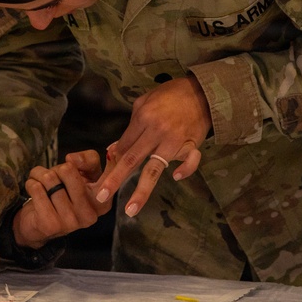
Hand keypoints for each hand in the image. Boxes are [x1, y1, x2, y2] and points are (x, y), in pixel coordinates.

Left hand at [13, 150, 112, 249]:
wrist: (39, 225)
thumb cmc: (64, 194)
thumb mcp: (84, 175)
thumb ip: (88, 160)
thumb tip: (72, 160)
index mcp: (103, 202)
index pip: (109, 175)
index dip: (106, 162)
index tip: (104, 154)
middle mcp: (90, 214)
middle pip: (68, 170)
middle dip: (56, 169)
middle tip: (55, 177)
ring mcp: (70, 221)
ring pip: (49, 178)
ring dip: (40, 175)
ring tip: (41, 182)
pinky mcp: (50, 224)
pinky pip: (37, 189)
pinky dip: (31, 183)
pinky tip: (33, 189)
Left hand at [93, 75, 209, 216]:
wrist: (200, 91)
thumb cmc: (169, 95)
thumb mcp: (144, 103)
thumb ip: (130, 127)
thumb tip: (114, 150)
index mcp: (143, 119)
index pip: (124, 145)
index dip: (114, 160)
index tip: (105, 175)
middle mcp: (157, 131)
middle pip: (132, 159)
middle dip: (115, 179)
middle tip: (101, 197)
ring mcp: (175, 140)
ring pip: (155, 169)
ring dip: (141, 191)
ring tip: (130, 209)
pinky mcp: (193, 145)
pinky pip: (189, 161)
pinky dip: (185, 170)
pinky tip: (176, 177)